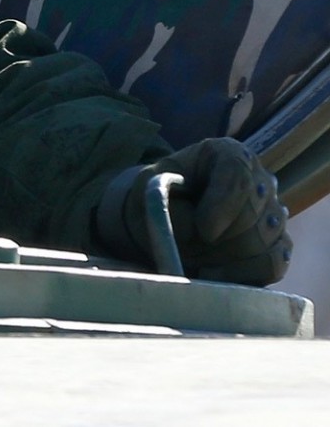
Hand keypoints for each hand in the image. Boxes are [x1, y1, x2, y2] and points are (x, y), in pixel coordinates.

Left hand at [95, 138, 290, 284]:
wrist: (167, 219)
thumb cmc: (160, 197)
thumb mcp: (150, 189)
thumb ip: (167, 203)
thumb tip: (197, 232)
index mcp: (228, 153)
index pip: (239, 176)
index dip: (223, 206)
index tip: (203, 230)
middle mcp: (260, 179)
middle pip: (252, 214)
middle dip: (216, 238)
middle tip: (186, 245)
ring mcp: (274, 213)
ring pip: (262, 242)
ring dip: (223, 257)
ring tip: (193, 256)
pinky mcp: (278, 244)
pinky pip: (273, 264)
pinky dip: (243, 275)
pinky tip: (213, 275)